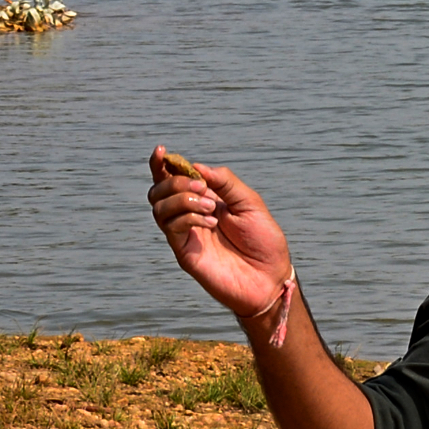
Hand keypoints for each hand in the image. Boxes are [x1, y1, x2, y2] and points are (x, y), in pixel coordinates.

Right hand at [148, 146, 293, 318]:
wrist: (270, 277)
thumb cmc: (263, 241)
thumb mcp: (249, 203)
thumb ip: (225, 182)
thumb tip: (196, 167)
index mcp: (204, 199)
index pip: (172, 178)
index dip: (161, 164)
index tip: (162, 150)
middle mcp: (190, 215)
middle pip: (158, 191)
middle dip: (174, 181)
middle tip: (202, 188)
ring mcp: (185, 234)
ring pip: (159, 208)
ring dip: (182, 199)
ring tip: (211, 208)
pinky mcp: (184, 253)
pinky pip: (171, 227)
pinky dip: (188, 217)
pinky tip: (211, 222)